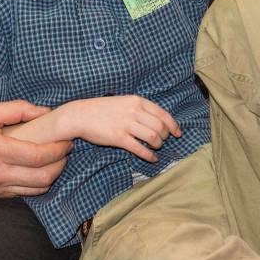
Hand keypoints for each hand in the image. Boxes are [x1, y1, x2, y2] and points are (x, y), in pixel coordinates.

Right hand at [0, 100, 69, 197]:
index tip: (66, 139)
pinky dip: (40, 183)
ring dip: (54, 174)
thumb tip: (45, 112)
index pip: (37, 155)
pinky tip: (41, 169)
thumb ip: (16, 109)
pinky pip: (28, 193)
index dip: (58, 148)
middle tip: (66, 149)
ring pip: (39, 188)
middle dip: (61, 163)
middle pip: (44, 176)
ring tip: (56, 158)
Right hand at [57, 95, 180, 162]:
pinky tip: (152, 158)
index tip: (177, 133)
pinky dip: (149, 155)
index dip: (173, 125)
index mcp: (137, 101)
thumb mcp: (124, 101)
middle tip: (162, 141)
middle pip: (160, 127)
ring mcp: (126, 124)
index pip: (163, 114)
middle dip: (165, 137)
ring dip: (158, 145)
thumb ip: (140, 108)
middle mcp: (134, 111)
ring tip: (156, 148)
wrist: (81, 115)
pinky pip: (139, 149)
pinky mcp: (118, 138)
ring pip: (153, 137)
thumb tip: (158, 121)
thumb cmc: (103, 109)